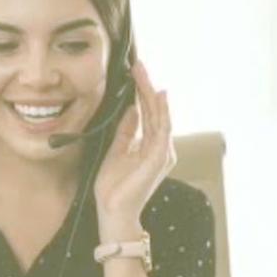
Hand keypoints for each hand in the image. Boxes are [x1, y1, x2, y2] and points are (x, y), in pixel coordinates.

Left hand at [93, 60, 174, 238]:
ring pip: (160, 116)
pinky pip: (162, 130)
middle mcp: (161, 147)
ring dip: (152, 93)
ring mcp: (162, 153)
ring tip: (143, 74)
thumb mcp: (117, 149)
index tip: (134, 72)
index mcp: (151, 145)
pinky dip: (161, 112)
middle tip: (138, 65)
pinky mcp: (159, 159)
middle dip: (146, 86)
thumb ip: (127, 130)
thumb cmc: (114, 186)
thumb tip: (132, 108)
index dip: (142, 91)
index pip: (148, 113)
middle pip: (155, 111)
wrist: (113, 210)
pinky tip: (157, 96)